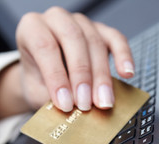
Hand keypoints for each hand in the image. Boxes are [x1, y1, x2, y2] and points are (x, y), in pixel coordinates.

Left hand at [16, 7, 133, 111]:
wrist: (43, 74)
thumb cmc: (39, 80)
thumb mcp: (37, 89)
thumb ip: (51, 96)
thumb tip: (71, 109)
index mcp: (32, 29)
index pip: (45, 47)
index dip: (56, 77)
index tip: (65, 104)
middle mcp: (56, 20)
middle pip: (74, 40)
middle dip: (82, 76)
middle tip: (86, 104)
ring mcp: (80, 22)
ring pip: (95, 42)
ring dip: (101, 76)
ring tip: (103, 101)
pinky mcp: (100, 30)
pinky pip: (116, 39)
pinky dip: (123, 56)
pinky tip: (126, 73)